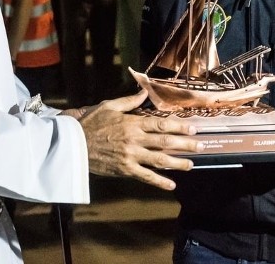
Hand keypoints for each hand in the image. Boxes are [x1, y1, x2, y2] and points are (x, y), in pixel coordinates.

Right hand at [70, 90, 202, 189]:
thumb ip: (130, 100)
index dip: (179, 126)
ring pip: (159, 160)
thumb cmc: (91, 123)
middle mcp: (135, 139)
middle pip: (165, 142)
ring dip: (177, 163)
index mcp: (132, 122)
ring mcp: (131, 156)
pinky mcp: (125, 169)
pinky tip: (171, 185)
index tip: (193, 127)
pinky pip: (145, 176)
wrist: (73, 144)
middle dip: (185, 144)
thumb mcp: (109, 106)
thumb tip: (145, 91)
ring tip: (191, 164)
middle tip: (201, 146)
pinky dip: (159, 181)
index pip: (161, 124)